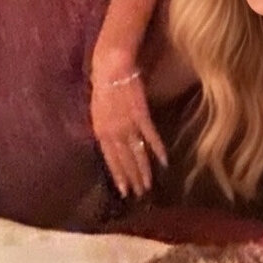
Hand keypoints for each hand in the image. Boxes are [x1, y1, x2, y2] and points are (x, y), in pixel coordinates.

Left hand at [89, 67, 166, 198]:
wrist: (112, 67)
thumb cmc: (103, 85)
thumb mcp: (98, 111)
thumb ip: (105, 128)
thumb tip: (110, 142)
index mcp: (100, 131)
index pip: (110, 159)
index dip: (118, 175)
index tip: (124, 191)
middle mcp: (113, 132)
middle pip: (124, 160)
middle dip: (132, 178)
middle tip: (139, 194)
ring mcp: (127, 124)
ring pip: (136, 152)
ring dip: (144, 170)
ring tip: (149, 185)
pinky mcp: (140, 114)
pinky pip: (150, 136)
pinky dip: (157, 148)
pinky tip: (164, 160)